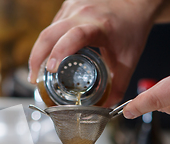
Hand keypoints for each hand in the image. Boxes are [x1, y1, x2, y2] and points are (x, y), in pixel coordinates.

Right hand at [28, 0, 162, 106]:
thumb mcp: (128, 60)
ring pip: (48, 31)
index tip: (49, 70)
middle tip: (34, 79)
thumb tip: (107, 107)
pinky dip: (48, 43)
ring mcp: (72, 8)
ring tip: (38, 73)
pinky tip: (50, 57)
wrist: (135, 3)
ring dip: (40, 52)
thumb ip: (118, 86)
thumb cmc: (132, 27)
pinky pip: (52, 27)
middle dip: (36, 57)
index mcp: (99, 27)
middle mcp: (82, 14)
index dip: (59, 52)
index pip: (74, 36)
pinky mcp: (68, 7)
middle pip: (49, 34)